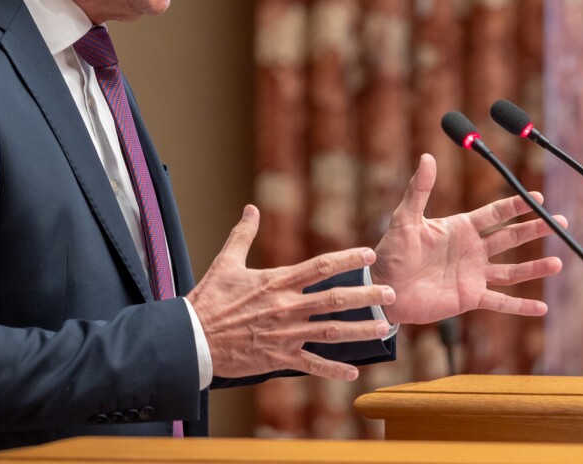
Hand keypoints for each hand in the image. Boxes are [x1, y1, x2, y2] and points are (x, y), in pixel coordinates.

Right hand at [187, 205, 394, 380]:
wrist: (191, 339)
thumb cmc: (207, 300)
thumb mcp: (226, 262)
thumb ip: (243, 235)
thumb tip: (251, 209)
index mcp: (277, 282)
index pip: (320, 267)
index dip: (347, 260)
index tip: (369, 255)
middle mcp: (287, 307)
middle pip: (335, 300)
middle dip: (366, 297)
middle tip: (391, 293)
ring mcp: (285, 334)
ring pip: (331, 332)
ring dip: (360, 331)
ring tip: (384, 328)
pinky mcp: (279, 358)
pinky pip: (312, 365)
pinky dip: (333, 370)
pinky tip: (354, 372)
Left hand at [370, 153, 564, 324]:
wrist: (384, 287)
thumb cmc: (392, 251)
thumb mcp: (405, 218)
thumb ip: (419, 189)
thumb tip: (427, 156)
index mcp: (461, 228)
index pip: (496, 214)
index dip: (517, 205)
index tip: (538, 197)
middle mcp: (472, 250)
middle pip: (511, 238)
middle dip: (535, 229)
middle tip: (560, 223)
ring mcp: (473, 274)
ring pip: (512, 271)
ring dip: (534, 268)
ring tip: (558, 263)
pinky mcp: (469, 298)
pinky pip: (500, 301)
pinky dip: (520, 306)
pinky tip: (542, 307)